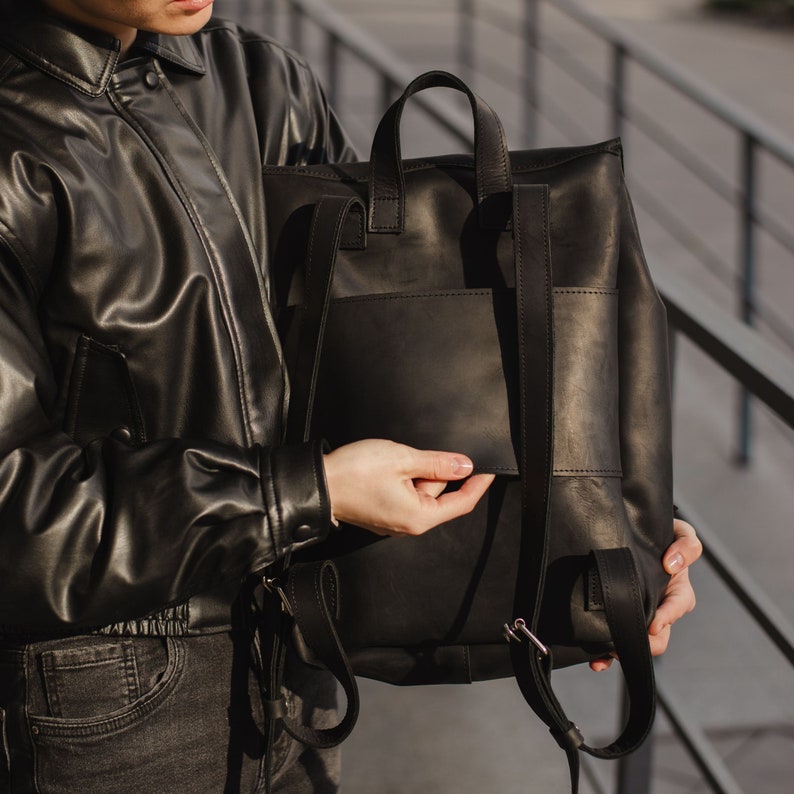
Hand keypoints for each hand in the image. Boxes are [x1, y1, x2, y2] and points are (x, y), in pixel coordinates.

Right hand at [323, 439, 494, 536]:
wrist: (318, 484)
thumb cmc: (355, 474)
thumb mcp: (403, 460)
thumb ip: (438, 463)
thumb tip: (465, 465)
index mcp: (419, 516)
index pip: (462, 502)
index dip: (478, 484)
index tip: (489, 469)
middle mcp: (409, 523)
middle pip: (440, 494)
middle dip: (435, 471)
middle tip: (415, 454)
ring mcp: (395, 519)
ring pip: (421, 491)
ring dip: (417, 472)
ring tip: (395, 459)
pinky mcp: (383, 511)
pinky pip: (406, 493)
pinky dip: (405, 477)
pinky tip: (390, 466)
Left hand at [589, 517, 702, 671]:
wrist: (634, 528)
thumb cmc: (661, 534)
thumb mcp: (680, 533)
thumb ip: (686, 545)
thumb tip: (672, 564)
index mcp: (676, 588)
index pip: (678, 605)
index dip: (667, 617)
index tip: (653, 626)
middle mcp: (658, 605)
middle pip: (659, 635)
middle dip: (644, 644)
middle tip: (624, 644)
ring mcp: (637, 611)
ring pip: (634, 641)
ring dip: (621, 651)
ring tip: (604, 654)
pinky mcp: (617, 614)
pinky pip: (613, 637)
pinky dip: (606, 654)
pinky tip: (596, 661)